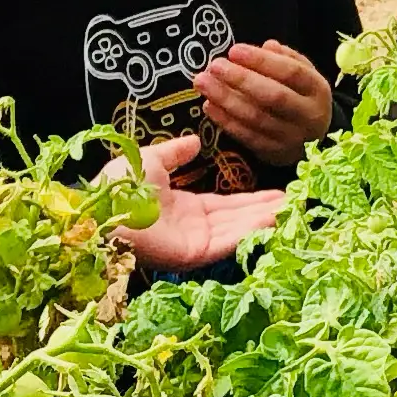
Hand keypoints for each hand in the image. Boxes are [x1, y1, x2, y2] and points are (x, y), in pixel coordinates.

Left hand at [115, 136, 283, 272]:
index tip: (278, 191)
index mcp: (182, 208)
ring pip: (237, 230)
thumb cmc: (118, 186)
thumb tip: (194, 141)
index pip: (225, 205)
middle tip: (296, 201)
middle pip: (238, 219)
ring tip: (292, 208)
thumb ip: (174, 153)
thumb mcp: (151, 160)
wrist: (101, 210)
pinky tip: (273, 219)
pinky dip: (251, 231)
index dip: (251, 199)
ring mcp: (194, 243)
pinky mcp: (193, 254)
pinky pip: (227, 242)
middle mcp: (192, 228)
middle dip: (266, 209)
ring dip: (265, 220)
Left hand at [196, 40, 331, 165]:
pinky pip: (247, 137)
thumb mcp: (303, 73)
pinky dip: (225, 121)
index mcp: (317, 89)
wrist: (314, 137)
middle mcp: (309, 115)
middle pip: (273, 96)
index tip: (234, 51)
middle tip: (214, 66)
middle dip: (241, 79)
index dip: (261, 61)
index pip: (291, 72)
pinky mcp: (274, 154)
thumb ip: (285, 58)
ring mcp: (292, 138)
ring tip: (203, 83)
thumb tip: (266, 46)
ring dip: (226, 99)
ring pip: (256, 118)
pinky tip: (209, 105)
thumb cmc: (301, 96)